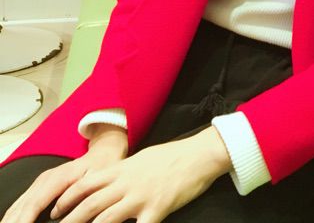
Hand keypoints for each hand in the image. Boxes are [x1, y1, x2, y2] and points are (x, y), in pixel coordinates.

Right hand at [1, 125, 127, 222]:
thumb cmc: (102, 167)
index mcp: (58, 178)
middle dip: (13, 222)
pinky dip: (14, 216)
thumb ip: (77, 195)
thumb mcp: (96, 180)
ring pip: (18, 205)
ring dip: (11, 220)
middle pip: (22, 206)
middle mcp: (45, 179)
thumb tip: (56, 214)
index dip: (24, 220)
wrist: (103, 152)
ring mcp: (40, 182)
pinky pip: (21, 204)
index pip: (35, 203)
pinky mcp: (39, 186)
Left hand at [49, 126, 230, 222]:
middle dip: (70, 220)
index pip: (86, 183)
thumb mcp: (142, 158)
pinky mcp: (157, 210)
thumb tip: (106, 180)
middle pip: (90, 205)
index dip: (67, 198)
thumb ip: (123, 171)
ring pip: (105, 219)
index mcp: (123, 169)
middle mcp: (127, 183)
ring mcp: (141, 197)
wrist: (199, 155)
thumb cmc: (172, 156)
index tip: (55, 210)